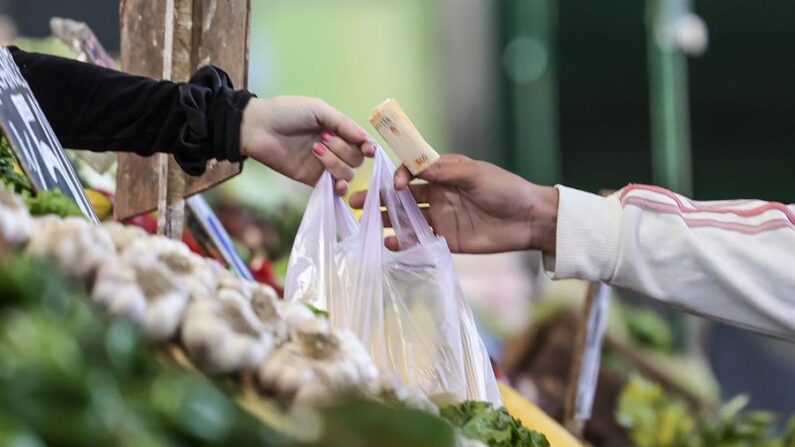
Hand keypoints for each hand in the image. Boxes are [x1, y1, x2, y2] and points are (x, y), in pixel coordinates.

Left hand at [240, 96, 374, 194]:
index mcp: (337, 130)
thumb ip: (343, 123)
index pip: (361, 143)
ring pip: (347, 173)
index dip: (368, 147)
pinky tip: (336, 184)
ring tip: (315, 149)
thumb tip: (367, 140)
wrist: (257, 127)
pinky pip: (333, 189)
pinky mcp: (312, 180)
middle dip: (343, 149)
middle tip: (323, 138)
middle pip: (356, 159)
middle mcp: (334, 148)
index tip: (368, 149)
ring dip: (335, 162)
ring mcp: (323, 165)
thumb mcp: (318, 109)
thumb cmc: (286, 112)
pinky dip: (339, 188)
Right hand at [349, 154, 558, 253]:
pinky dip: (403, 243)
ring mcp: (440, 218)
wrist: (530, 219)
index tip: (394, 185)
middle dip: (379, 198)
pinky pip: (419, 241)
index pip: (410, 173)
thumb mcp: (475, 173)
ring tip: (366, 225)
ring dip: (386, 220)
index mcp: (443, 174)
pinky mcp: (446, 240)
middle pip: (402, 196)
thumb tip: (414, 167)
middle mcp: (438, 195)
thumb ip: (444, 171)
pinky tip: (389, 244)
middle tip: (354, 201)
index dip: (397, 177)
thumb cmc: (505, 189)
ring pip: (406, 219)